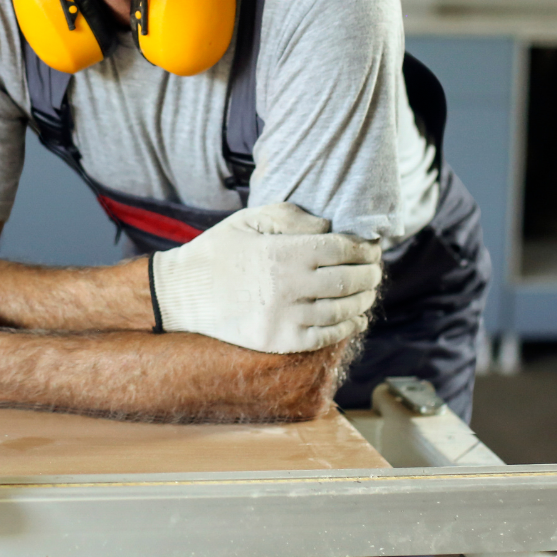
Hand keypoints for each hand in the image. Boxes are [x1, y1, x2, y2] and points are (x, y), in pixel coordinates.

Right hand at [151, 202, 381, 352]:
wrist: (182, 293)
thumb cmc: (218, 250)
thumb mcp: (248, 220)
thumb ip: (291, 216)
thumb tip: (329, 226)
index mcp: (283, 252)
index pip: (343, 250)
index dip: (364, 249)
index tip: (371, 248)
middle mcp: (289, 286)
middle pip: (350, 281)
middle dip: (370, 274)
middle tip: (375, 270)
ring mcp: (285, 317)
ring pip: (343, 310)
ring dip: (363, 300)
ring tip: (366, 292)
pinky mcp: (279, 340)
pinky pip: (327, 336)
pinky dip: (348, 326)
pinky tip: (354, 318)